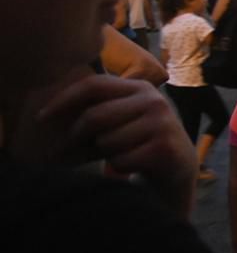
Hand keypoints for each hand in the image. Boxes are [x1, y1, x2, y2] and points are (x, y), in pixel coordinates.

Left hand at [35, 75, 196, 217]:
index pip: (94, 85)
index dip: (64, 100)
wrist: (180, 167)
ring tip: (118, 155)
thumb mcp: (123, 119)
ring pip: (106, 141)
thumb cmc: (140, 142)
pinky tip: (133, 166)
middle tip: (67, 153)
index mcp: (139, 87)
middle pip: (95, 116)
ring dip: (104, 154)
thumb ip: (97, 111)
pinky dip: (119, 168)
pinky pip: (121, 160)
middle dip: (76, 138)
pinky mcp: (164, 148)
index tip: (41, 119)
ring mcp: (162, 123)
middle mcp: (153, 100)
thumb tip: (48, 117)